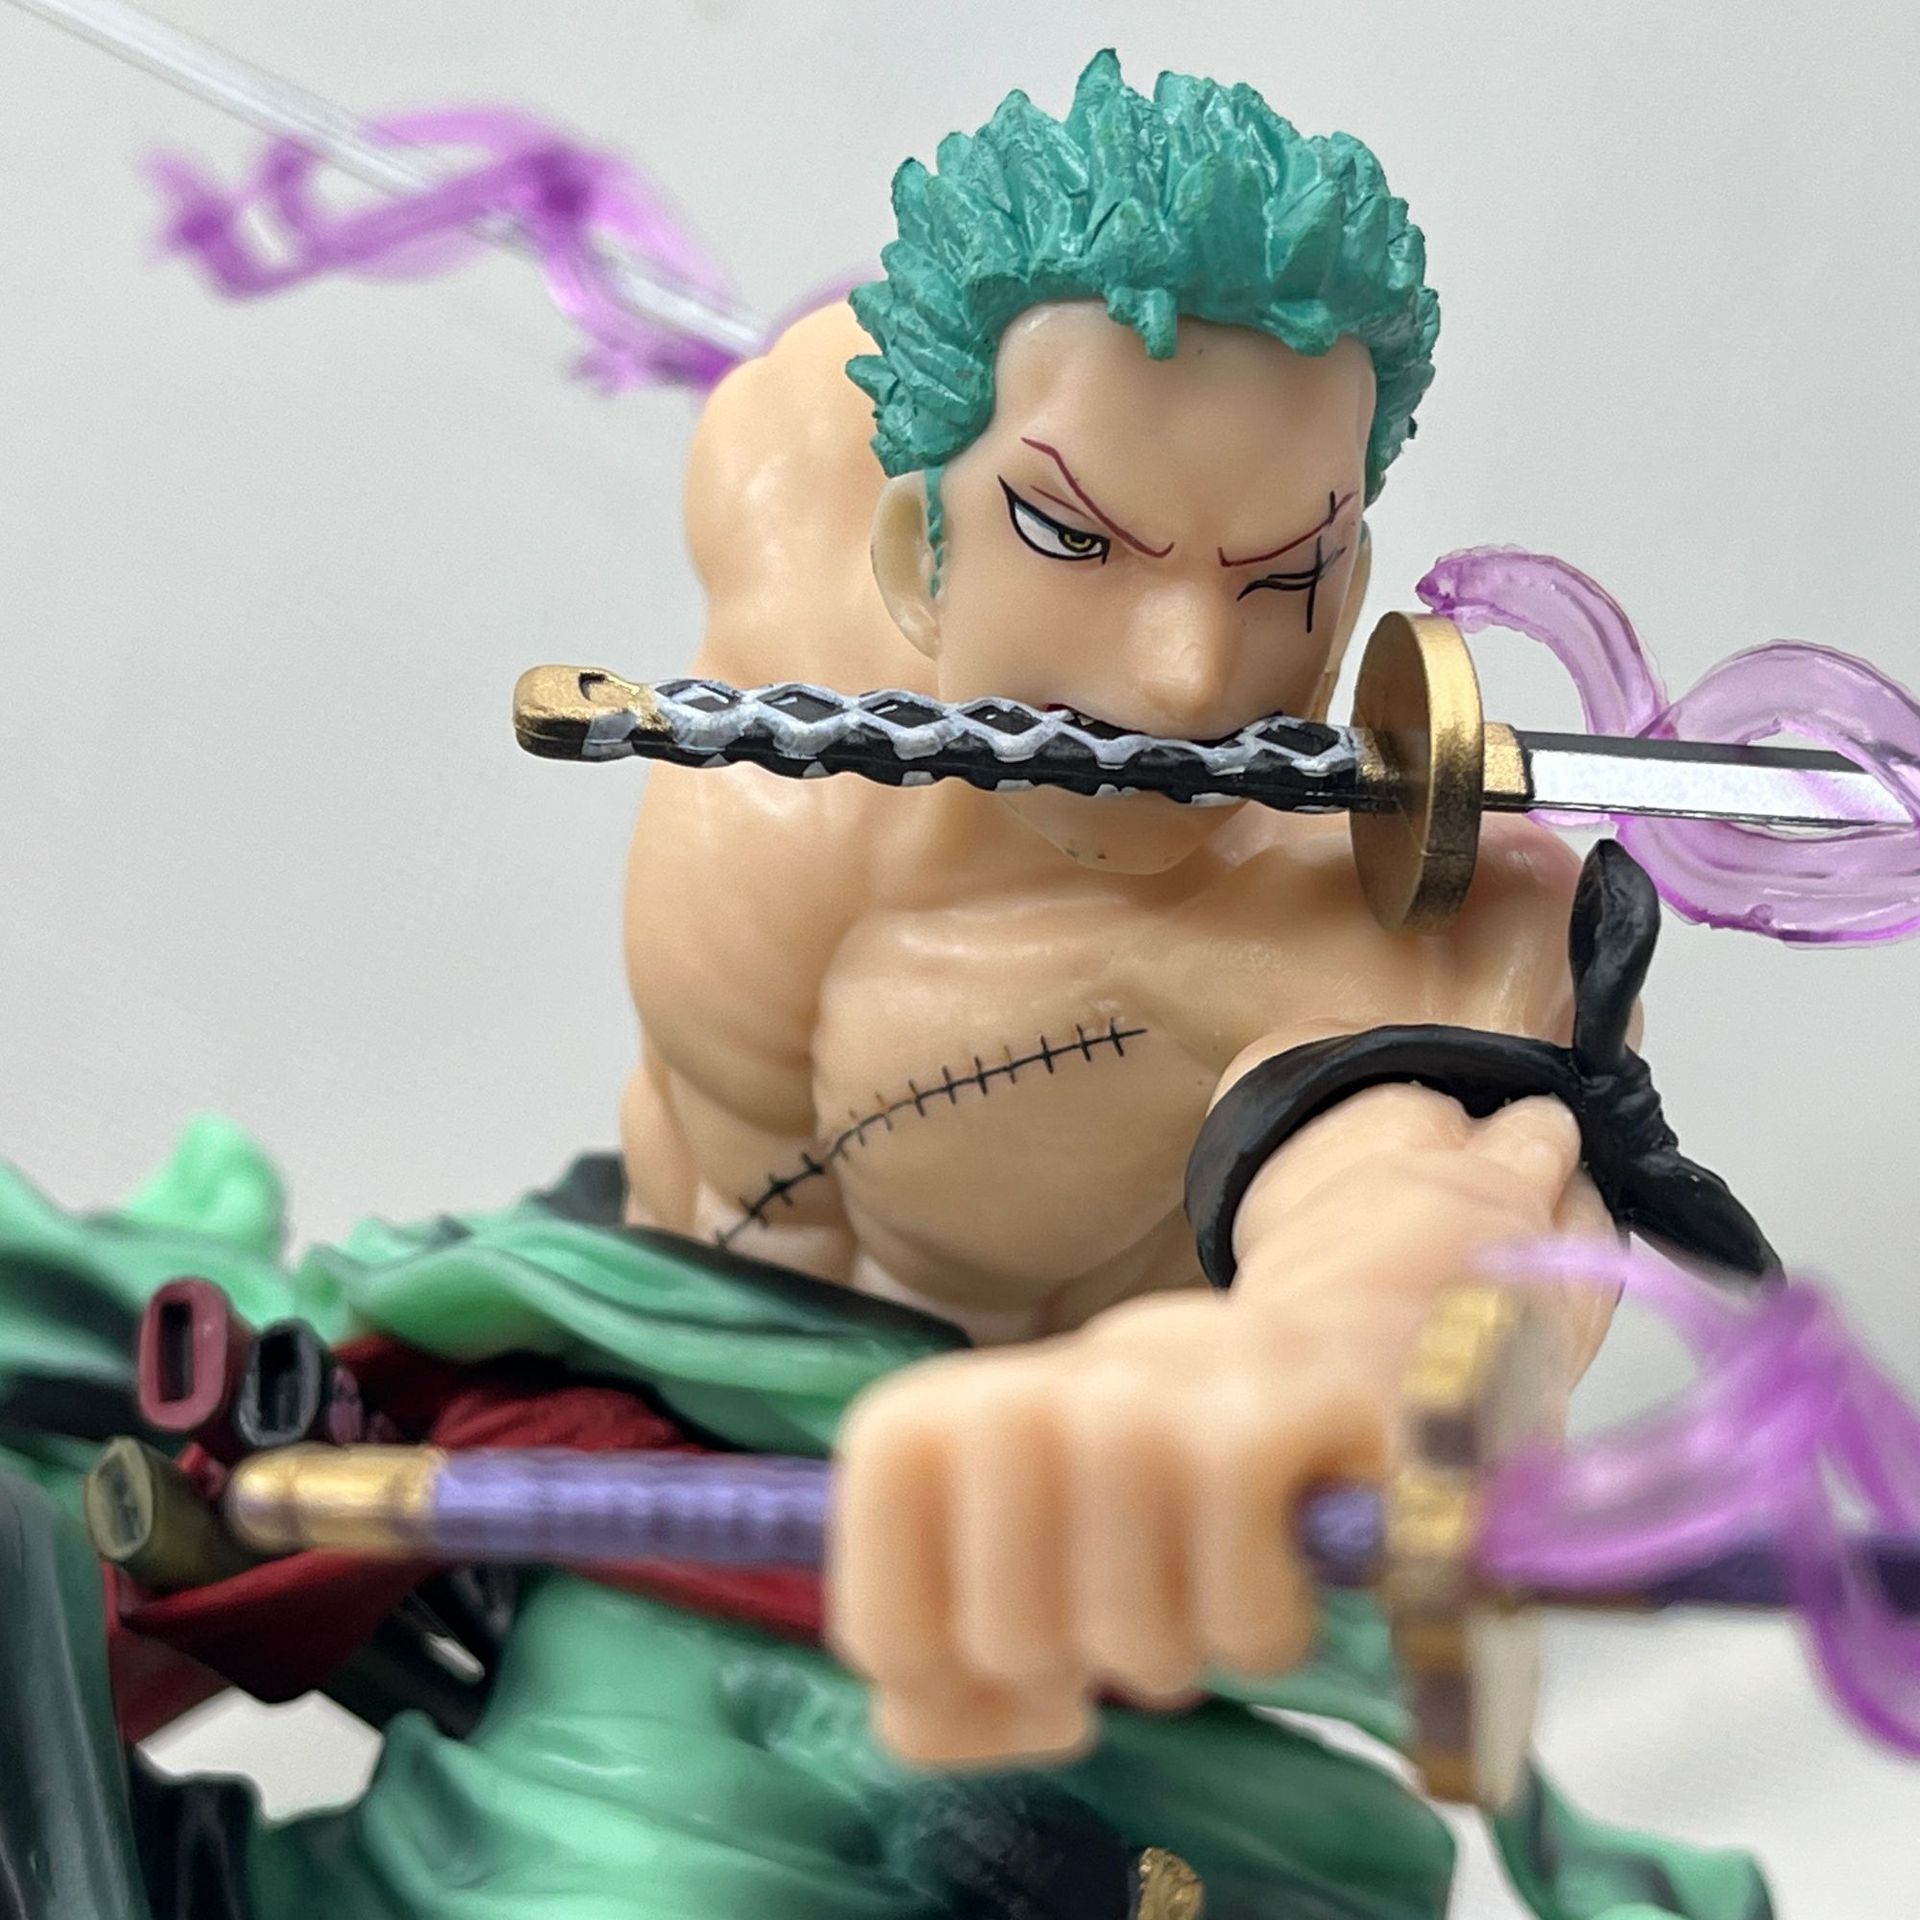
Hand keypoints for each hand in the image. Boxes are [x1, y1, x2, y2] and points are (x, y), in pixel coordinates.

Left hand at [826, 1290, 1386, 1768]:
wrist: (1258, 1363)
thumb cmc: (1096, 1492)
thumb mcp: (979, 1571)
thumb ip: (925, 1685)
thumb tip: (929, 1721)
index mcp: (904, 1432)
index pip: (886, 1644)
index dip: (954, 1688)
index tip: (1007, 1628)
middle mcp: (1002, 1406)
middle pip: (1012, 1652)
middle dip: (1076, 1664)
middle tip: (1108, 1593)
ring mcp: (1125, 1411)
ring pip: (1131, 1650)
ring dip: (1176, 1652)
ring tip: (1182, 1573)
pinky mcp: (1243, 1436)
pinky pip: (1242, 1627)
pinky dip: (1264, 1632)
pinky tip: (1261, 1563)